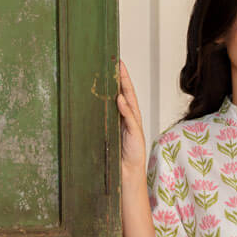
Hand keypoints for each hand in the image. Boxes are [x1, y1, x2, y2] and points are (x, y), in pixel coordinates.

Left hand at [117, 59, 146, 173]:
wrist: (127, 173)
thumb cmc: (119, 155)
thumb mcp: (110, 134)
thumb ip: (109, 120)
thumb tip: (101, 105)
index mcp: (124, 117)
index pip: (123, 94)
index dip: (120, 79)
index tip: (114, 64)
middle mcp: (130, 118)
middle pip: (128, 94)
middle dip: (123, 78)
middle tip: (117, 62)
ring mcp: (133, 126)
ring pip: (130, 103)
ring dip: (125, 88)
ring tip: (119, 74)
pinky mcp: (135, 135)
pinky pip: (130, 119)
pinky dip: (126, 109)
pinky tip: (120, 98)